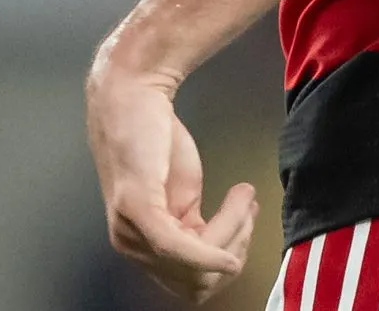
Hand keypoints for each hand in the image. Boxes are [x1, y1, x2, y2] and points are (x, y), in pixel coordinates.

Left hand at [86, 64, 256, 303]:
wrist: (134, 93)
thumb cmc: (154, 137)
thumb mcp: (180, 194)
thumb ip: (196, 229)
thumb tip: (229, 253)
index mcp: (141, 245)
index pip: (193, 284)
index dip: (228, 261)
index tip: (248, 225)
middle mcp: (130, 244)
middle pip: (199, 282)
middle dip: (235, 249)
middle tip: (248, 210)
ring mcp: (130, 229)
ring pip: (196, 265)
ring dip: (233, 232)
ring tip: (243, 196)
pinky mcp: (137, 208)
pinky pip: (180, 249)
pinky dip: (214, 249)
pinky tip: (241, 220)